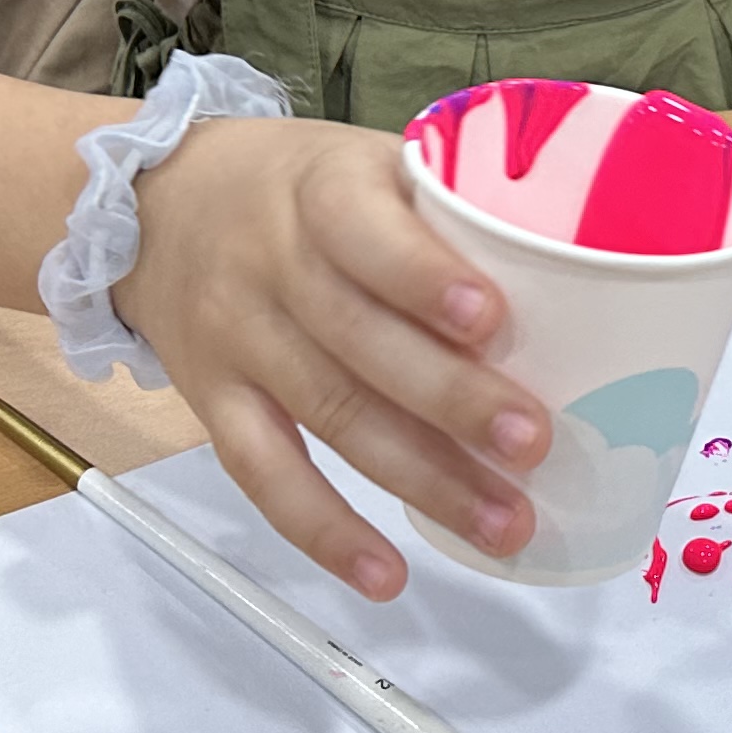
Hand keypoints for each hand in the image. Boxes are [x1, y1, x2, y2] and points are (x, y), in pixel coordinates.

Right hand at [122, 114, 553, 598]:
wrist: (154, 203)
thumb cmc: (295, 185)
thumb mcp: (361, 160)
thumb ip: (444, 208)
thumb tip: (577, 273)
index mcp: (321, 191)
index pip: (365, 233)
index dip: (424, 277)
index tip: (492, 319)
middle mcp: (272, 265)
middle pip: (359, 341)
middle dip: (452, 400)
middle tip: (533, 445)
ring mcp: (241, 339)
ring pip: (329, 415)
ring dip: (421, 479)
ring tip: (502, 523)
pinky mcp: (215, 401)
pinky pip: (265, 474)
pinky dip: (324, 530)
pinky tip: (385, 571)